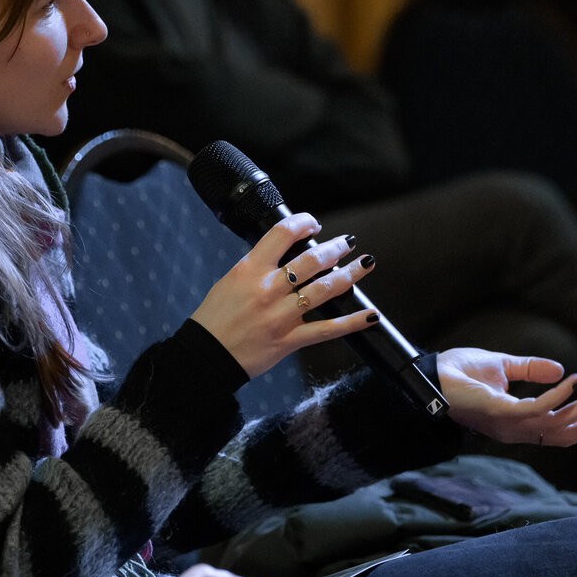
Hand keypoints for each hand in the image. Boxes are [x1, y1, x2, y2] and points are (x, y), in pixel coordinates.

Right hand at [189, 215, 377, 377]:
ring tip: (366, 264)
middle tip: (348, 243)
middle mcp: (268, 289)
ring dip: (351, 274)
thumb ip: (258, 267)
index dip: (304, 222)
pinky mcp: (289, 339)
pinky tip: (370, 315)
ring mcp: (281, 315)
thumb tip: (284, 256)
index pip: (282, 233)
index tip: (314, 224)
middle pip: (312, 259)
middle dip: (336, 247)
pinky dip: (352, 322)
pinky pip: (327, 330)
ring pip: (325, 289)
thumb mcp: (231, 280)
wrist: (206, 354)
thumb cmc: (215, 318)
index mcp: (250, 270)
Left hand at [434, 348, 576, 446]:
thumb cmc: (458, 372)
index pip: (558, 430)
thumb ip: (531, 370)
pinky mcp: (498, 412)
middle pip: (563, 435)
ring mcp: (506, 423)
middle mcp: (514, 429)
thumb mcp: (503, 367)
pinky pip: (535, 409)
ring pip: (554, 424)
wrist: (428, 372)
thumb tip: (562, 370)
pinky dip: (557, 397)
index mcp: (516, 422)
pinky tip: (572, 383)